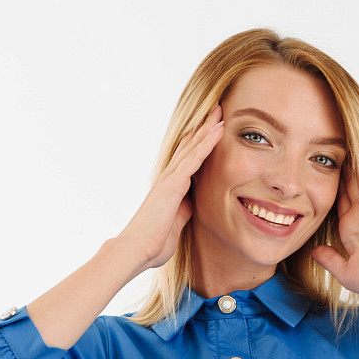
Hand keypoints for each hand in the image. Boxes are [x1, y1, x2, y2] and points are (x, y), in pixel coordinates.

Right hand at [117, 105, 223, 269]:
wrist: (138, 249)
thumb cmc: (154, 241)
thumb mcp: (176, 223)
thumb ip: (184, 209)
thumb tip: (192, 203)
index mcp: (170, 187)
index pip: (188, 158)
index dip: (200, 142)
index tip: (213, 128)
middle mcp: (169, 177)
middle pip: (190, 145)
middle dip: (204, 127)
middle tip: (217, 110)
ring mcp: (170, 178)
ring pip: (193, 146)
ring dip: (207, 128)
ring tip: (220, 111)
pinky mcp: (174, 183)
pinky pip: (194, 158)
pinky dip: (207, 143)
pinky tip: (218, 130)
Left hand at [311, 143, 358, 304]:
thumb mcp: (347, 272)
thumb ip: (329, 259)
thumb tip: (312, 250)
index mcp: (350, 228)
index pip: (335, 200)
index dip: (325, 184)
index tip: (311, 168)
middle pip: (347, 182)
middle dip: (338, 164)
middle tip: (324, 141)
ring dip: (355, 156)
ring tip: (343, 134)